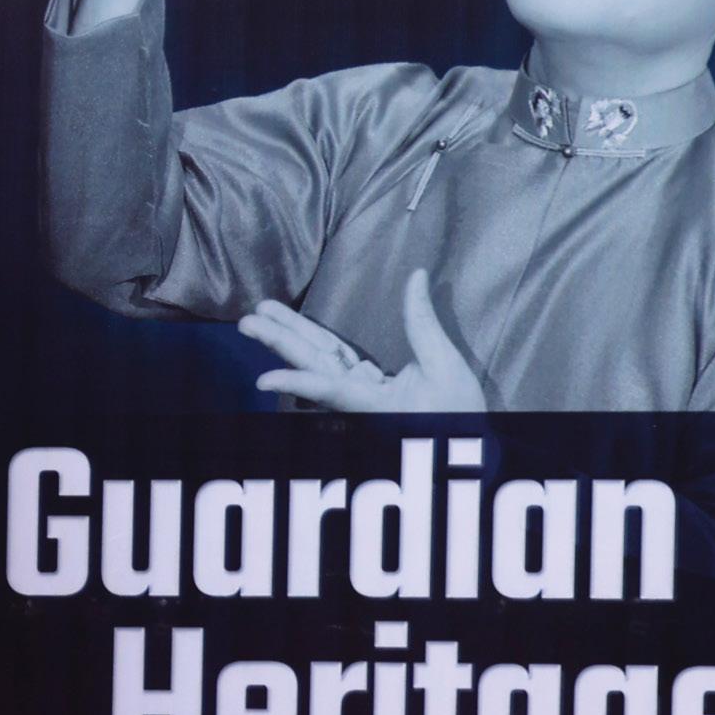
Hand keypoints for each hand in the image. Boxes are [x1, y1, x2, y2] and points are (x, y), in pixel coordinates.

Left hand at [241, 269, 487, 411]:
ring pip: (317, 361)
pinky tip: (290, 329)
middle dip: (279, 342)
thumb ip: (423, 322)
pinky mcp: (363, 389)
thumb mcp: (445, 366)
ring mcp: (357, 394)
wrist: (466, 439)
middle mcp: (356, 401)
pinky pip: (331, 364)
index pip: (330, 390)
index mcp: (374, 403)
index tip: (263, 381)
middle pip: (312, 366)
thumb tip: (416, 276)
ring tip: (260, 316)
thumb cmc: (459, 409)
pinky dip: (311, 345)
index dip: (297, 383)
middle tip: (248, 321)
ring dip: (288, 337)